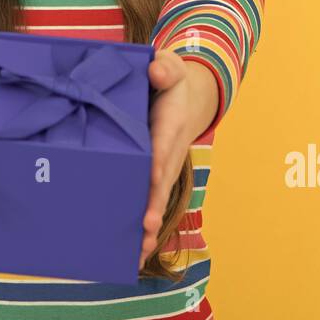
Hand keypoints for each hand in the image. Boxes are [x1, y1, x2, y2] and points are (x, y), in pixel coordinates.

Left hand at [138, 51, 217, 268]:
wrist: (186, 97)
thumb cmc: (169, 80)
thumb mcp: (170, 66)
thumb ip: (164, 67)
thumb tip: (156, 72)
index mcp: (171, 123)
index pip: (164, 143)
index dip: (159, 160)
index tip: (153, 176)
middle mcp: (170, 151)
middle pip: (161, 182)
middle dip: (153, 206)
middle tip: (145, 228)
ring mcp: (163, 167)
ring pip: (156, 199)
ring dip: (148, 225)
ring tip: (138, 251)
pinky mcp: (154, 177)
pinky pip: (149, 202)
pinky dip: (143, 226)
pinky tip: (133, 252)